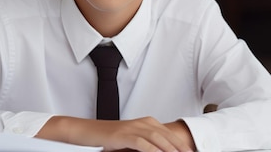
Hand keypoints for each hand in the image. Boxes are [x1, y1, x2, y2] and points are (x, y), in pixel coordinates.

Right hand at [37, 116, 194, 151]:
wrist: (88, 132)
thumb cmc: (109, 139)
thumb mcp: (132, 141)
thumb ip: (147, 145)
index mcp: (148, 123)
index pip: (170, 135)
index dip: (182, 145)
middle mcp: (143, 123)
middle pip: (167, 137)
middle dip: (181, 148)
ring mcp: (133, 128)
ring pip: (158, 139)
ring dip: (171, 150)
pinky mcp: (124, 135)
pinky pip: (142, 144)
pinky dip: (153, 151)